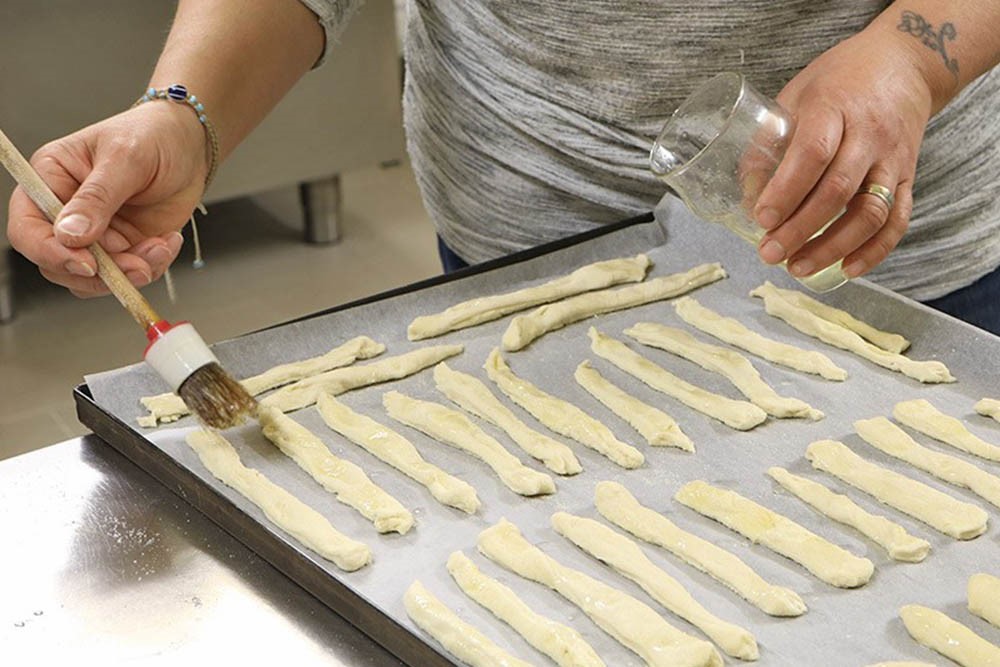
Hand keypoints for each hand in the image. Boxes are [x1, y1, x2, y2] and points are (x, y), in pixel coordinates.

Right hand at [6, 102, 208, 296]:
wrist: (190, 145)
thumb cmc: (152, 136)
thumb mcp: (125, 158)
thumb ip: (97, 197)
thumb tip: (70, 235)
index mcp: (49, 180)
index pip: (28, 228)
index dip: (50, 252)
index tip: (86, 262)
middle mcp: (66, 212)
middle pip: (58, 264)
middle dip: (100, 272)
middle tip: (138, 265)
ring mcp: (97, 234)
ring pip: (94, 277)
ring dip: (129, 273)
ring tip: (161, 246)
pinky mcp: (125, 247)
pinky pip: (128, 275)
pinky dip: (151, 266)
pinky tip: (168, 241)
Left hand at [752, 27, 934, 278]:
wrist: (904, 62)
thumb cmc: (838, 80)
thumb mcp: (796, 94)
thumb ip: (769, 141)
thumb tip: (747, 196)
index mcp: (834, 108)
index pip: (812, 154)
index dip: (786, 190)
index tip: (761, 219)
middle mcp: (869, 134)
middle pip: (837, 190)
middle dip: (800, 229)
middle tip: (770, 254)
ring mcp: (893, 158)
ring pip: (870, 212)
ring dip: (833, 247)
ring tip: (798, 268)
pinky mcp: (909, 176)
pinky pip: (898, 219)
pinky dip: (875, 250)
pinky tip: (847, 269)